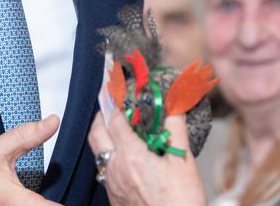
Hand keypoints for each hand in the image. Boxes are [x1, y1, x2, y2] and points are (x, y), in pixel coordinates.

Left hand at [87, 110, 205, 205]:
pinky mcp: (113, 196)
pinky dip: (108, 154)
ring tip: (118, 127)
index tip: (113, 86)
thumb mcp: (183, 161)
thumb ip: (175, 129)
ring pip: (97, 151)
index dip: (113, 99)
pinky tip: (124, 155)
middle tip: (112, 104)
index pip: (114, 119)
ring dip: (103, 135)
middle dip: (102, 115)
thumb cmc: (181, 203)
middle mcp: (116, 168)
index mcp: (132, 156)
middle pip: (96, 132)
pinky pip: (103, 168)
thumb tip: (174, 106)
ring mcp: (112, 183)